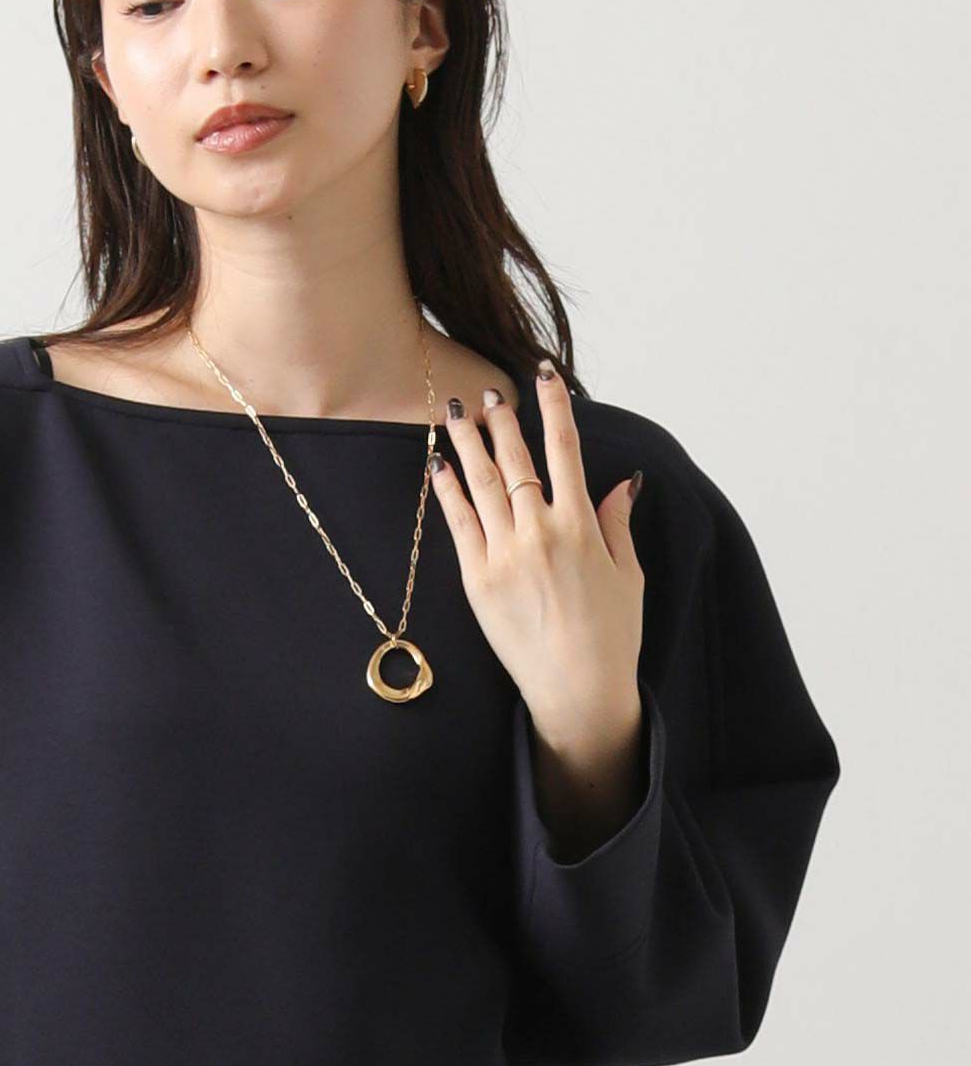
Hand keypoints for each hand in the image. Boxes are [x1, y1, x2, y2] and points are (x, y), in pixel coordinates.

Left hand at [431, 361, 646, 852]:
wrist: (576, 688)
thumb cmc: (611, 635)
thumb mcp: (626, 574)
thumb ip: (616, 523)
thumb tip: (620, 482)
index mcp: (581, 525)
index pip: (564, 450)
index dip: (553, 407)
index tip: (543, 377)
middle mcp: (539, 532)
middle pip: (515, 460)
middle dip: (502, 421)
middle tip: (489, 394)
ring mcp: (504, 555)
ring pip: (481, 484)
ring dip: (467, 444)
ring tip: (454, 414)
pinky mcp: (476, 580)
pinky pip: (458, 524)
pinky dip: (448, 491)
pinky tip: (439, 466)